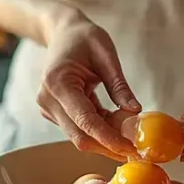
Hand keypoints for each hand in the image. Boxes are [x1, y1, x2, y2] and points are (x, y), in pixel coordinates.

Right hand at [38, 9, 140, 159]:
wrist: (63, 33)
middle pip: (80, 136)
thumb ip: (119, 85)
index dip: (108, 138)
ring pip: (79, 136)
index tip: (129, 149)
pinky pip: (78, 128)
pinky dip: (99, 129)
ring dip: (105, 138)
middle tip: (136, 150)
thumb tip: (136, 111)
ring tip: (129, 132)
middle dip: (108, 145)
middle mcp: (48, 99)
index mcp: (58, 82)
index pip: (85, 121)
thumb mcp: (106, 55)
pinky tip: (116, 122)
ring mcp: (48, 108)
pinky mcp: (54, 112)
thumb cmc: (84, 38)